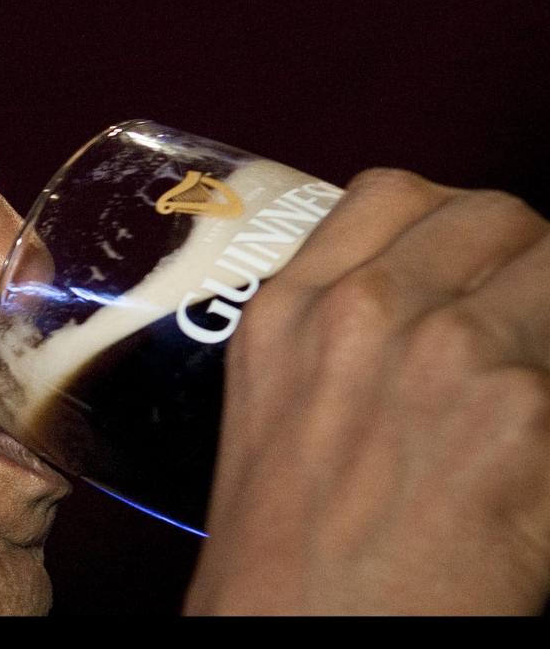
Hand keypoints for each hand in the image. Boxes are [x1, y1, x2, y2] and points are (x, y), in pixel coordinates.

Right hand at [184, 168, 549, 614]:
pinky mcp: (531, 417)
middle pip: (491, 214)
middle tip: (522, 320)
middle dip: (521, 258)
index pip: (392, 193)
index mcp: (291, 310)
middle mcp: (366, 312)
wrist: (297, 634)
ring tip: (527, 389)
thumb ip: (340, 331)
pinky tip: (539, 444)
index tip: (469, 257)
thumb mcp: (276, 405)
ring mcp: (451, 354)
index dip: (447, 219)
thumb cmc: (283, 545)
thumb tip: (437, 298)